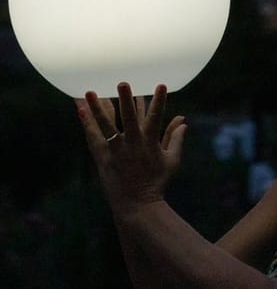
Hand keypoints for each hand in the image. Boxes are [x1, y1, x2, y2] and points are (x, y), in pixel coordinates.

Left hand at [77, 82, 186, 216]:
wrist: (137, 205)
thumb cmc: (158, 182)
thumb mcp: (172, 160)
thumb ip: (175, 138)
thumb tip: (183, 120)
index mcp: (150, 142)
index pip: (156, 117)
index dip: (159, 100)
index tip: (161, 84)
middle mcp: (132, 144)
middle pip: (128, 118)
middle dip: (126, 100)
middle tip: (123, 83)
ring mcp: (116, 151)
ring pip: (106, 125)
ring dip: (97, 108)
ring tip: (89, 91)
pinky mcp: (103, 158)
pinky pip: (93, 138)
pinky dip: (87, 124)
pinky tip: (80, 110)